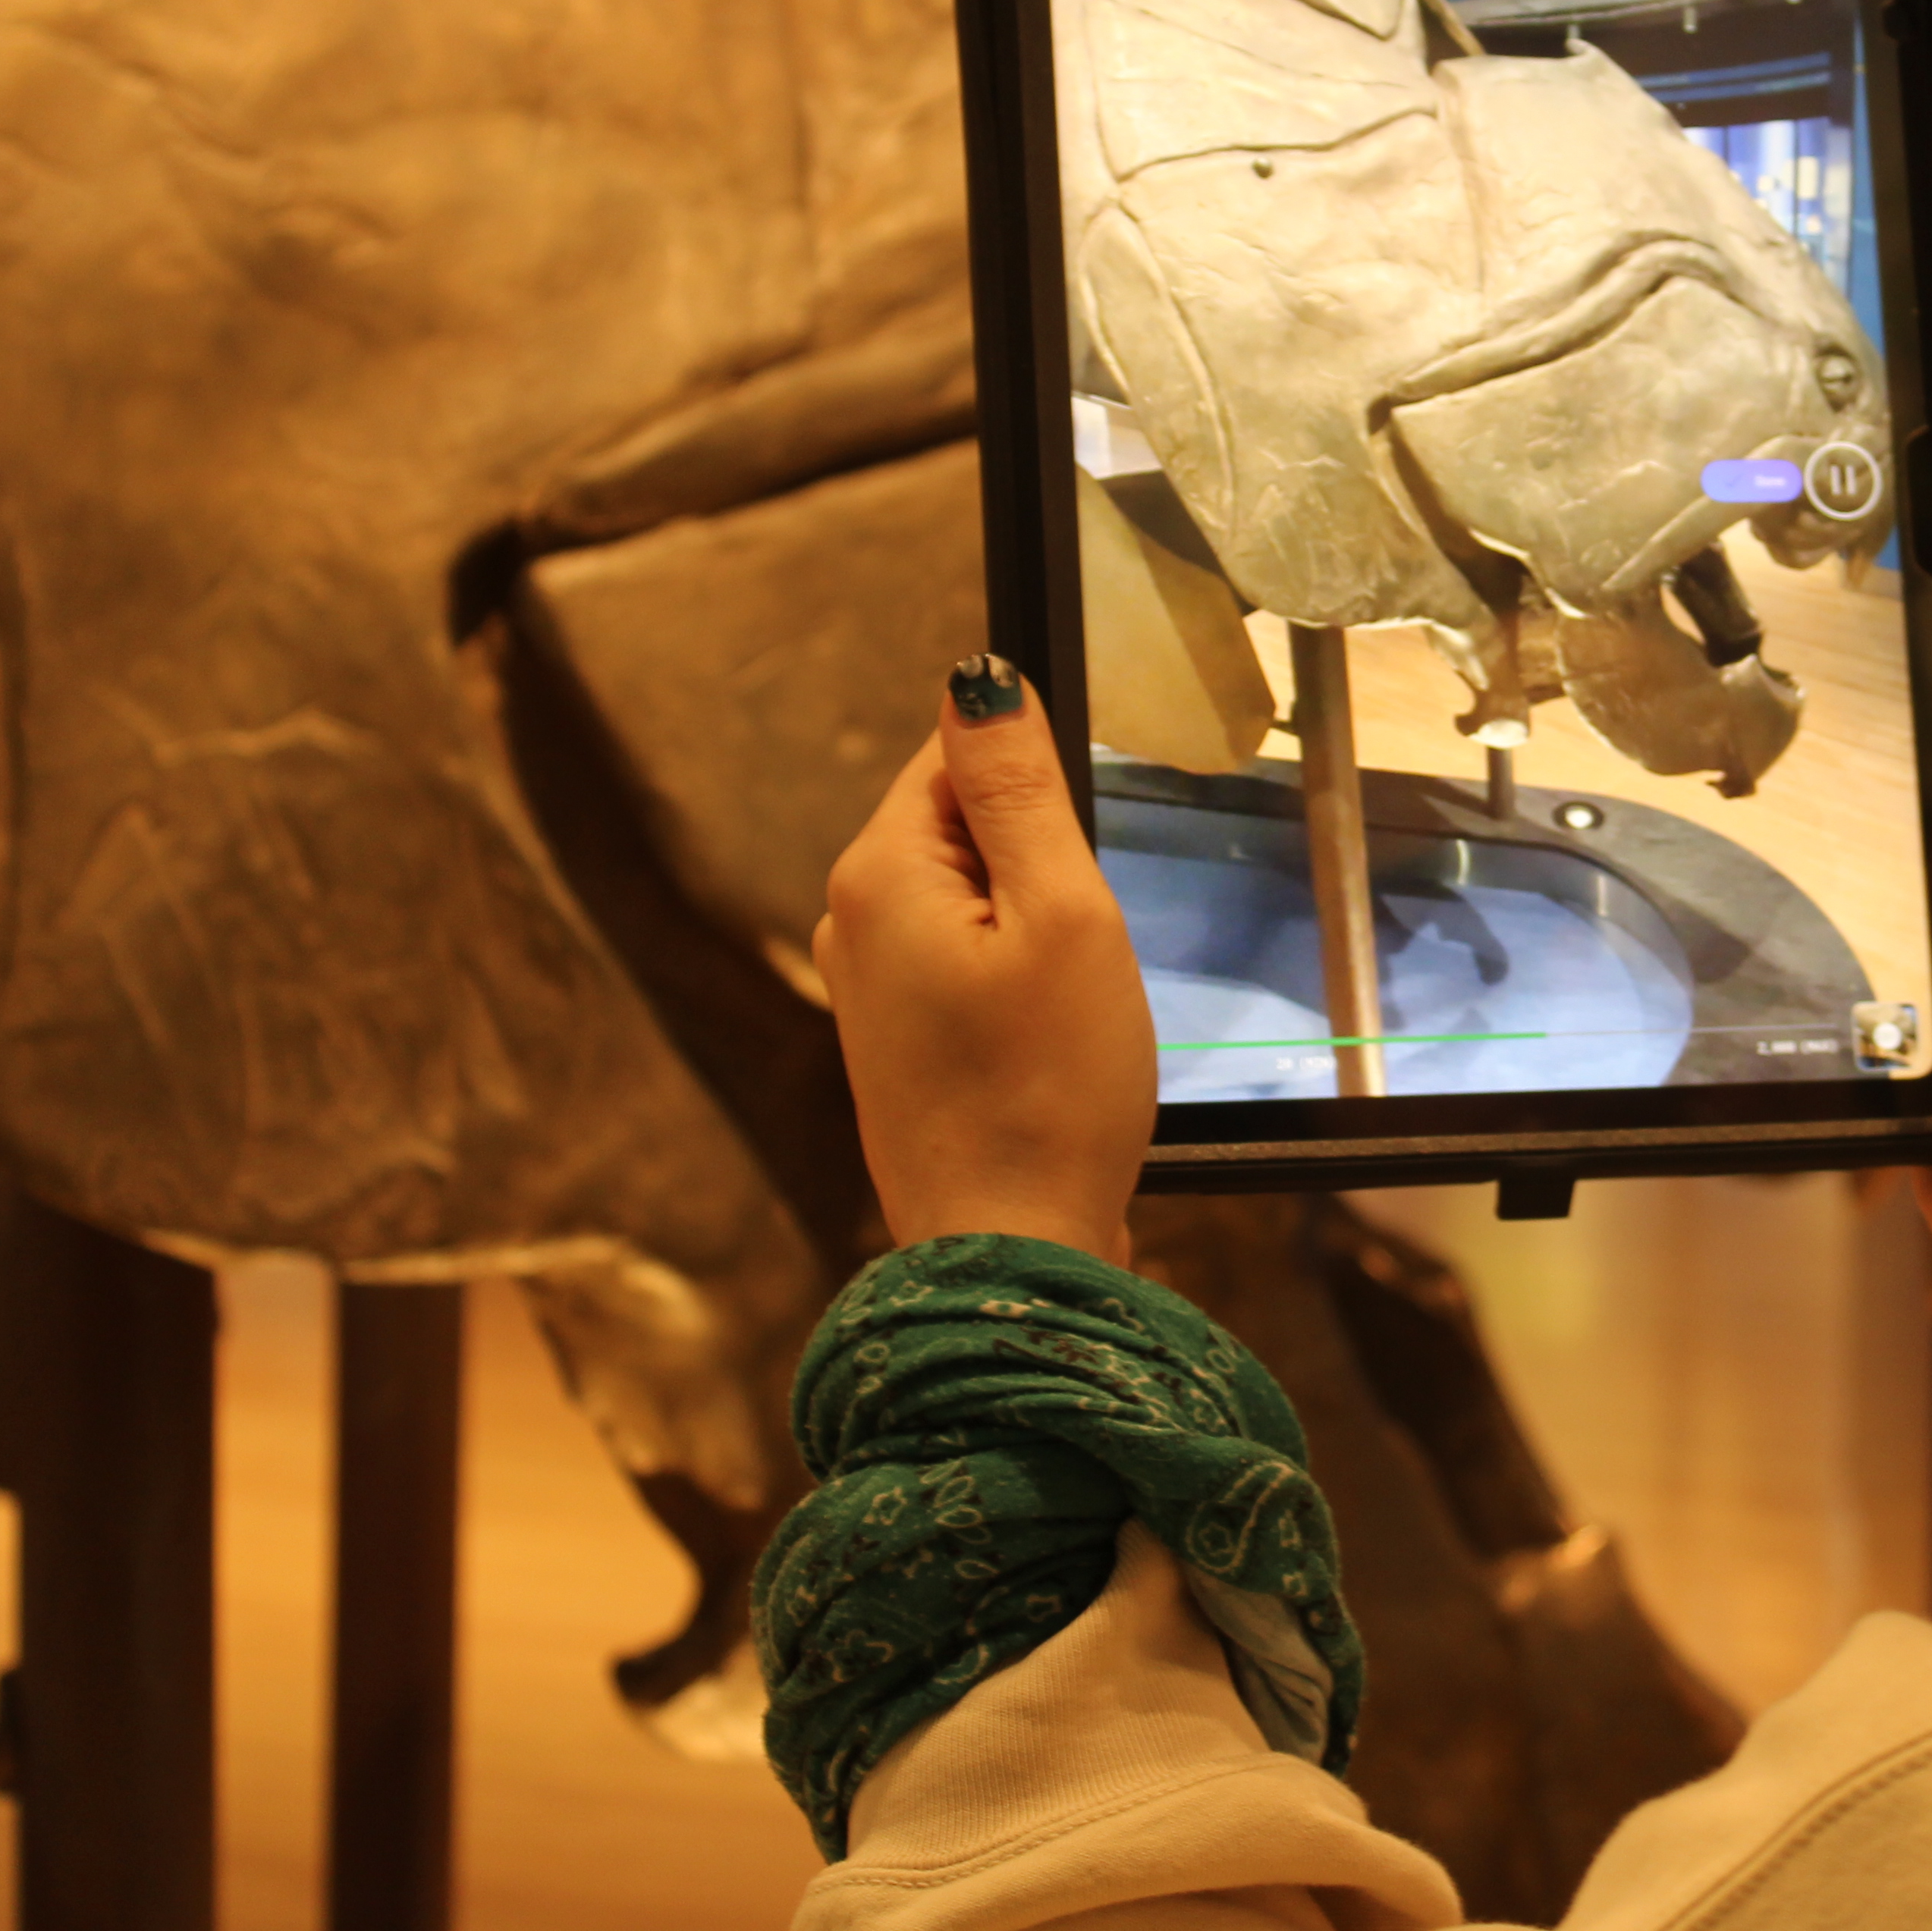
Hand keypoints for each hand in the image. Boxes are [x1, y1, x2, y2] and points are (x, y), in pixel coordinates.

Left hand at [815, 660, 1153, 1262]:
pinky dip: (1017, 980)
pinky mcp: (894, 1037)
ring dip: (1035, 928)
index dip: (1039, 793)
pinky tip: (1045, 1040)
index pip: (957, 753)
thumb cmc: (1048, 1090)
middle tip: (1081, 951)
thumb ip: (1017, 789)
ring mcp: (866, 984)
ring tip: (1066, 1006)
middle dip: (1041, 865)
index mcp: (879, 872)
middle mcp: (850, 919)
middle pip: (963, 824)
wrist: (1010, 1253)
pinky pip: (965, 958)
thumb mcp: (1061, 914)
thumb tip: (976, 677)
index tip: (1078, 866)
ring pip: (971, 895)